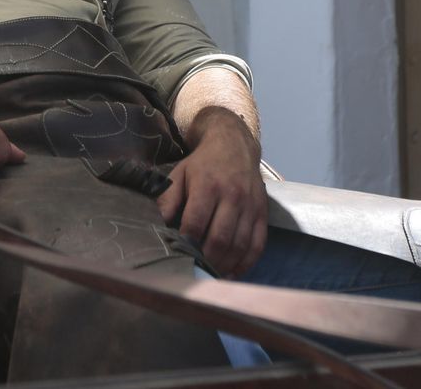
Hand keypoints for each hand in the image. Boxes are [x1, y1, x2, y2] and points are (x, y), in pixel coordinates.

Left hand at [158, 110, 266, 275]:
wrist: (234, 146)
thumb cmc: (202, 164)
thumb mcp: (179, 174)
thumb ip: (168, 199)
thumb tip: (158, 224)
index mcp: (208, 186)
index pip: (196, 221)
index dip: (186, 241)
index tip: (178, 254)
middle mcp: (233, 197)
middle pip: (220, 237)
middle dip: (206, 259)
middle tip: (195, 271)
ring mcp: (251, 207)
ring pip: (240, 245)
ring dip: (225, 265)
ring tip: (211, 274)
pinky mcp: (263, 214)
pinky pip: (258, 245)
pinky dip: (246, 263)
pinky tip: (232, 272)